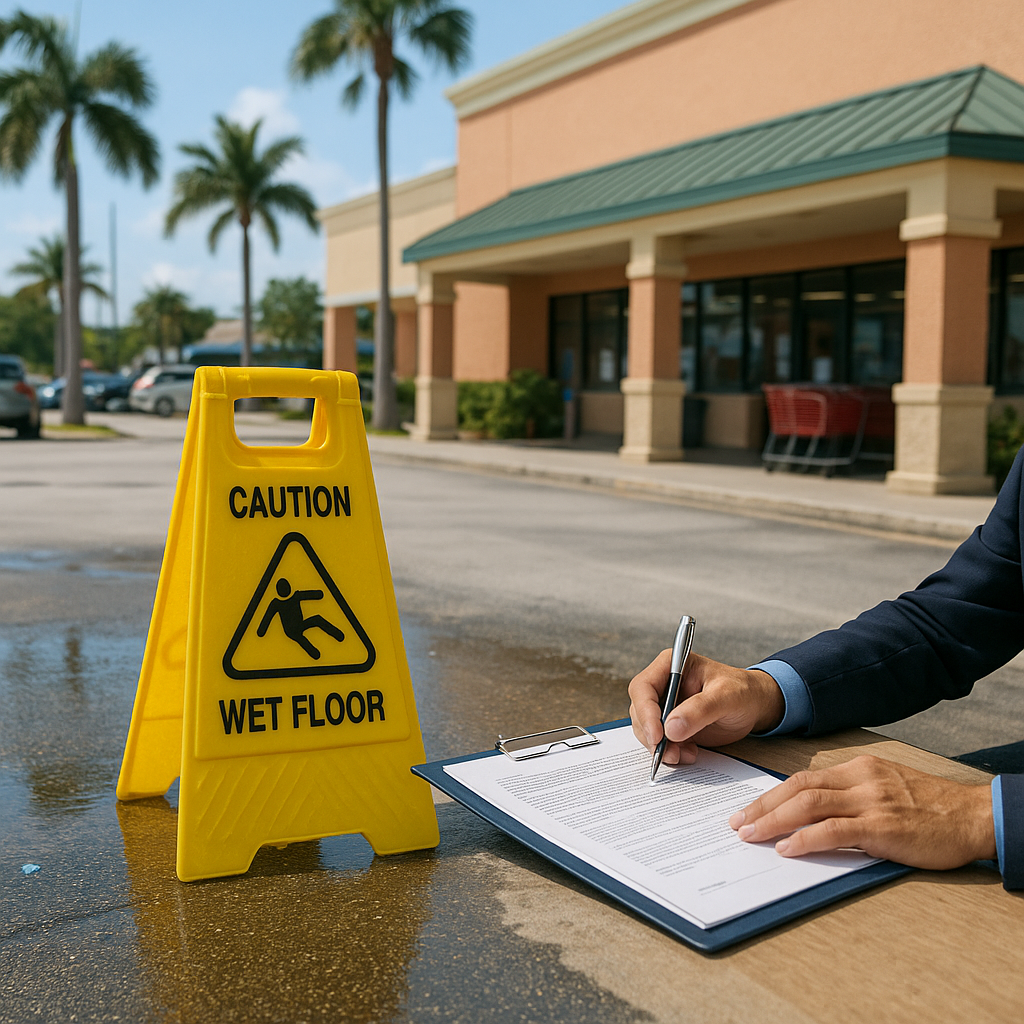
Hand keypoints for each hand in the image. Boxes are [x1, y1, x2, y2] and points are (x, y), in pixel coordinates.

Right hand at [628, 651, 785, 765]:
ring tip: (685, 754)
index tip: (658, 736)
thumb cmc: (742, 691)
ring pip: (646, 729)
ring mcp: (664, 705)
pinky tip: (688, 754)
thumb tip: (671, 728)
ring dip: (661, 746)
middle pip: (640, 710)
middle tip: (669, 753)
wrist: (754, 706)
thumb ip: (700, 710)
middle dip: (652, 735)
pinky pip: (659, 741)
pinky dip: (669, 752)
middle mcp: (662, 684)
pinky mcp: (670, 724)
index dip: (645, 712)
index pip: (643, 687)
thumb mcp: (726, 696)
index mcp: (670, 665)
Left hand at [729, 755, 995, 869]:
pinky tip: (787, 848)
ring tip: (751, 835)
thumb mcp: (886, 788)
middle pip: (798, 787)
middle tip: (737, 823)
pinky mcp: (882, 827)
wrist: (973, 816)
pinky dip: (805, 839)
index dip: (772, 794)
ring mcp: (871, 801)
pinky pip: (834, 830)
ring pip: (809, 804)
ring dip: (773, 820)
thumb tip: (812, 814)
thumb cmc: (931, 808)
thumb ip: (852, 795)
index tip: (750, 808)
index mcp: (858, 768)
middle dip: (762, 806)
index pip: (803, 777)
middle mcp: (860, 779)